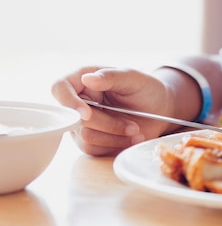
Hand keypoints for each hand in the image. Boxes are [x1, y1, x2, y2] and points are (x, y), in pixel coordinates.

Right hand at [51, 66, 175, 155]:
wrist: (159, 109)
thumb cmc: (146, 88)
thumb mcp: (134, 78)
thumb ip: (112, 76)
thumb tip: (87, 78)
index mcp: (83, 78)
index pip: (60, 88)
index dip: (68, 102)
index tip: (87, 114)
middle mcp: (78, 101)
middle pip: (75, 120)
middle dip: (107, 125)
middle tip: (134, 126)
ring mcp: (81, 122)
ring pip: (85, 138)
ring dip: (113, 138)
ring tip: (137, 132)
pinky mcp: (90, 139)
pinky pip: (93, 149)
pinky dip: (115, 146)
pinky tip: (132, 140)